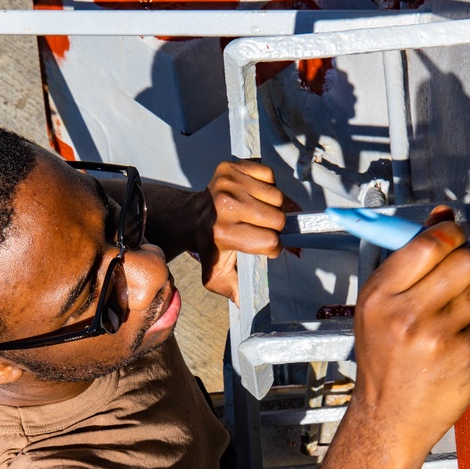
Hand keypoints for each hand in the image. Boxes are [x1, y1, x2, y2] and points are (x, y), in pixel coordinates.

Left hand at [193, 160, 285, 304]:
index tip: (265, 247)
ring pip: (277, 196)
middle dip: (275, 227)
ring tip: (255, 213)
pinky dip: (267, 186)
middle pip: (277, 218)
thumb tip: (246, 302)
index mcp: (223, 233)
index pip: (270, 242)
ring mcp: (228, 182)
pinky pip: (269, 175)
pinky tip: (253, 195)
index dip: (272, 247)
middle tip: (260, 229)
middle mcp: (225, 205)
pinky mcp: (232, 166)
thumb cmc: (211, 248)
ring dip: (272, 206)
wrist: (192, 218)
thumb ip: (232, 289)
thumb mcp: (216, 275)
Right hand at [351, 207, 469, 460]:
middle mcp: (406, 314)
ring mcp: (437, 336)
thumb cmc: (384, 364)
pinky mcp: (464, 355)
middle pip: (462, 260)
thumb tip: (442, 216)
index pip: (427, 244)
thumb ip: (410, 264)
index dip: (453, 232)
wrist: (388, 421)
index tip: (463, 233)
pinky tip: (459, 340)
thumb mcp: (380, 311)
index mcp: (379, 296)